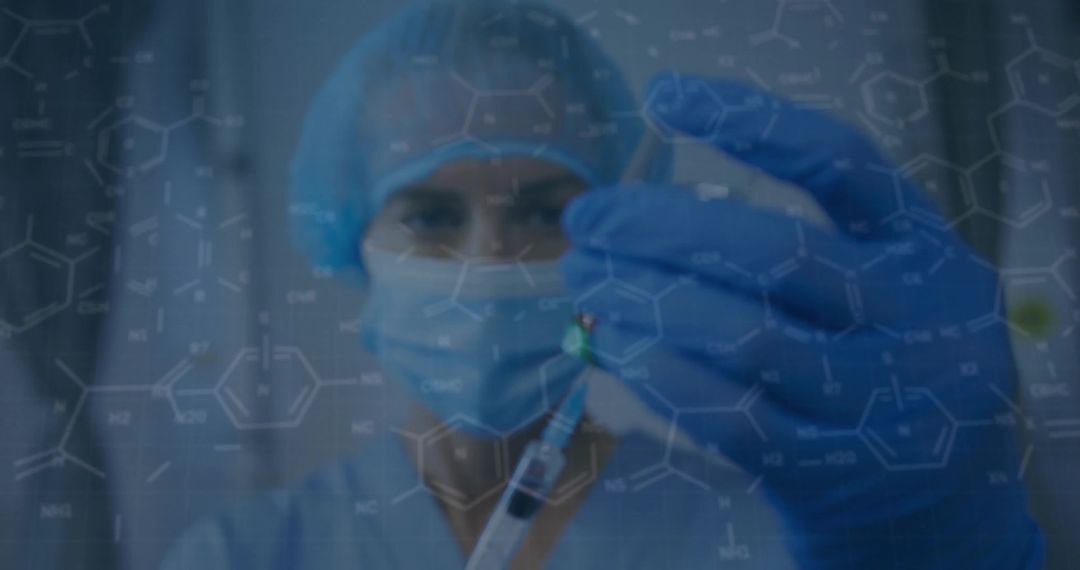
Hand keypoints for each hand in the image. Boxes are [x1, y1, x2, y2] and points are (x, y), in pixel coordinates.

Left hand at [560, 73, 1042, 568]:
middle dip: (658, 229)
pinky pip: (729, 415)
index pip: (840, 163)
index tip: (663, 97)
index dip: (750, 123)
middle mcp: (914, 317)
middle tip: (585, 219)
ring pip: (744, 337)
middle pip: (776, 252)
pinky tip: (614, 344)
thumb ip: (797, 244)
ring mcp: (878, 400)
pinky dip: (660, 373)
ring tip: (584, 279)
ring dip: (644, 301)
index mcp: (923, 246)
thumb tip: (643, 217)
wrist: (936, 498)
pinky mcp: (829, 469)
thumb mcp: (879, 285)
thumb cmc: (882, 360)